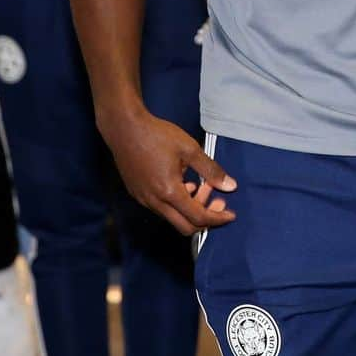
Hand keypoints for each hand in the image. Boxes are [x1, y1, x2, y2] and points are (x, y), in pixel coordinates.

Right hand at [102, 105, 236, 235]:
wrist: (124, 128)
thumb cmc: (157, 135)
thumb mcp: (189, 149)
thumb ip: (210, 170)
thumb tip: (230, 186)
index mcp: (169, 191)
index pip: (198, 218)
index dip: (217, 219)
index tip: (230, 215)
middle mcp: (154, 202)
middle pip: (184, 226)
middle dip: (205, 218)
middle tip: (218, 201)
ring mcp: (143, 199)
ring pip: (172, 217)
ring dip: (190, 208)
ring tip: (200, 184)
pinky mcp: (137, 194)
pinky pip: (160, 208)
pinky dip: (176, 203)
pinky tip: (182, 182)